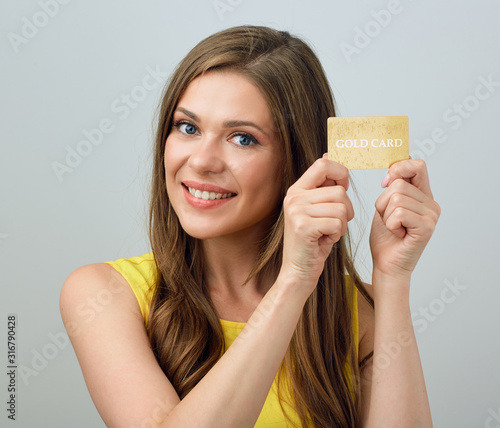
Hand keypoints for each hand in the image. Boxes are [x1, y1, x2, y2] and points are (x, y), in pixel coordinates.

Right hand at [280, 156, 353, 294]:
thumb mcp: (317, 210)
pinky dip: (337, 235)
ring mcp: (296, 211)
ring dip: (341, 225)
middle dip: (345, 210)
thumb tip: (328, 154)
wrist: (298, 271)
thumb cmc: (312, 242)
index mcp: (296, 190)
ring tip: (327, 233)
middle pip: (338, 191)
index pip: (323, 164)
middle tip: (333, 224)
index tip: (342, 189)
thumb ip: (323, 185)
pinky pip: (337, 222)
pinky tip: (324, 241)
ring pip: (341, 207)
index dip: (340, 174)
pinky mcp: (304, 226)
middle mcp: (294, 197)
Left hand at [369, 159, 440, 279]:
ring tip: (394, 228)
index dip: (398, 168)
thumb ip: (394, 186)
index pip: (418, 165)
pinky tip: (398, 234)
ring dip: (385, 215)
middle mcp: (431, 203)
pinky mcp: (426, 227)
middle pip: (398, 184)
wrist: (386, 264)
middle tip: (389, 219)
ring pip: (396, 198)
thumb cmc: (385, 237)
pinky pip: (398, 213)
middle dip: (383, 202)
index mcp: (423, 195)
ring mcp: (431, 215)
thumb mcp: (386, 206)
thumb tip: (400, 161)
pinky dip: (390, 224)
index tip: (385, 183)